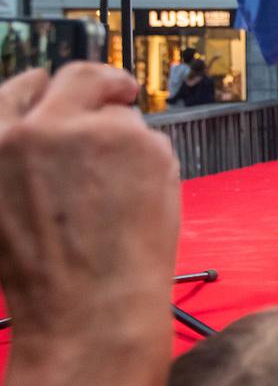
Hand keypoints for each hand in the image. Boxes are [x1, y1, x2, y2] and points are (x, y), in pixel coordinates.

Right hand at [0, 63, 179, 346]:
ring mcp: (91, 130)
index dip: (47, 88)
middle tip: (123, 92)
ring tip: (126, 194)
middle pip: (80, 77)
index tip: (63, 90)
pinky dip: (155, 167)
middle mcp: (37, 127)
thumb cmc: (46, 279)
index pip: (20, 89)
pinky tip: (144, 205)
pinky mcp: (139, 143)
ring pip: (124, 115)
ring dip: (130, 141)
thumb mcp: (3, 208)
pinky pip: (155, 142)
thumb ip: (23, 160)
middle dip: (104, 83)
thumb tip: (56, 133)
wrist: (89, 309)